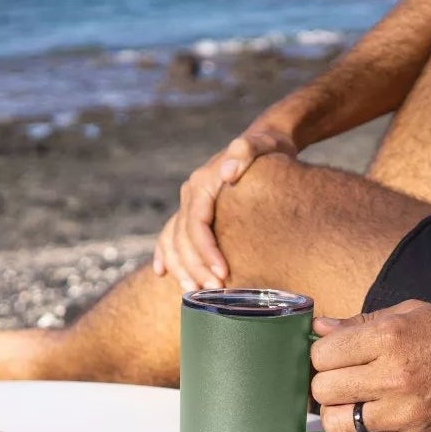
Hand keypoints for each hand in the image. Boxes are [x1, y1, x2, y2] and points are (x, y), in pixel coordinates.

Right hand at [153, 123, 297, 290]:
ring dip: (180, 268)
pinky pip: (171, 235)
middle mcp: (190, 193)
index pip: (197, 224)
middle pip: (183, 238)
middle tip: (215, 292)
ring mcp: (190, 202)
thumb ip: (245, 152)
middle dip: (195, 267)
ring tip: (194, 292)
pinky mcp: (195, 210)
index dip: (206, 252)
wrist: (266, 140)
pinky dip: (165, 254)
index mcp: (201, 183)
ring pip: (173, 240)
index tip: (223, 274)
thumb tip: (228, 172)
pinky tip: (162, 273)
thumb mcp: (261, 145)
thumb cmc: (268, 147)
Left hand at [309, 300, 430, 431]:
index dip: (322, 355)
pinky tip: (380, 410)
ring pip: (335, 423)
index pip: (321, 356)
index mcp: (390, 339)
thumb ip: (360, 324)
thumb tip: (320, 328)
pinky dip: (364, 427)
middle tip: (341, 377)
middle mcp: (394, 378)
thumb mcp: (411, 313)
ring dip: (338, 411)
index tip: (332, 356)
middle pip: (322, 391)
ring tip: (354, 399)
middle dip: (325, 383)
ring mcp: (404, 414)